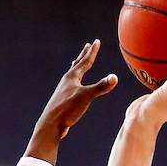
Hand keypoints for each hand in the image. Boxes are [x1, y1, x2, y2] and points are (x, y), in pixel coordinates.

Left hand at [25, 40, 117, 161]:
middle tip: (88, 46)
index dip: (93, 52)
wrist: (51, 124)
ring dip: (78, 67)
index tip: (96, 41)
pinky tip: (75, 87)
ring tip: (78, 63)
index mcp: (72, 77)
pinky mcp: (64, 100)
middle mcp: (67, 81)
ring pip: (73, 75)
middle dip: (84, 55)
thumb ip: (101, 87)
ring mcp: (64, 90)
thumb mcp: (86, 97)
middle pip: (77, 65)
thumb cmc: (67, 109)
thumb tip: (115, 78)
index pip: (85, 61)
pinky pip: (71, 86)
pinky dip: (75, 82)